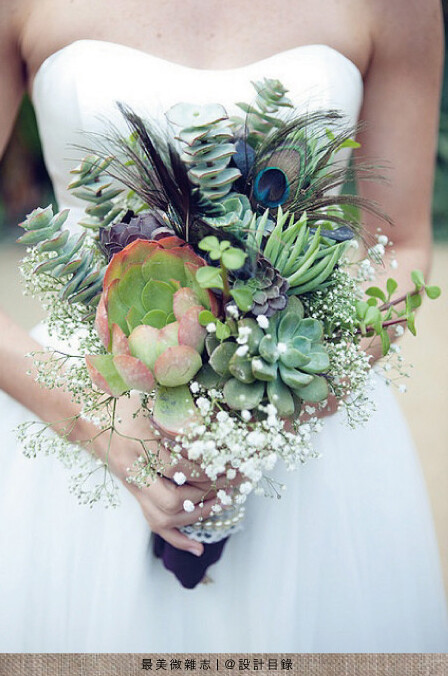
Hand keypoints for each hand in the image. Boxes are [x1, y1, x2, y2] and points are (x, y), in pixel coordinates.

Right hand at [90, 394, 236, 555]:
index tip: (229, 464)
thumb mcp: (148, 398)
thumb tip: (213, 420)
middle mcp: (133, 470)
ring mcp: (132, 486)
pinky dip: (177, 538)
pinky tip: (198, 547)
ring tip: (224, 502)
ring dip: (197, 515)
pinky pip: (153, 523)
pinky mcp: (134, 494)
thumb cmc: (122, 402)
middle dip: (206, 496)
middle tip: (233, 484)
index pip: (177, 467)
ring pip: (163, 517)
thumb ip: (177, 411)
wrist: (89, 418)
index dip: (205, 469)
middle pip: (172, 500)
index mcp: (137, 443)